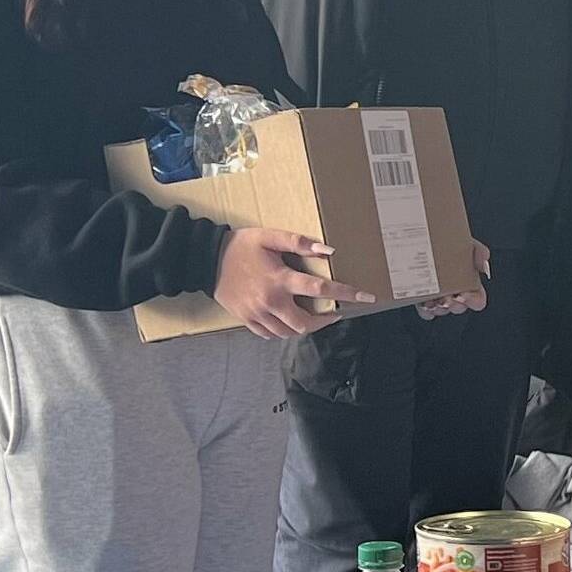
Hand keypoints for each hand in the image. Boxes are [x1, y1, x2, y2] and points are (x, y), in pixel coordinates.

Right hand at [214, 228, 376, 339]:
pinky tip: (288, 319)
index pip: (321, 290)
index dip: (346, 294)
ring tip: (312, 316)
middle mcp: (270, 301)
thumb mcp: (270, 237)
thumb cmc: (241, 246)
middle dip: (324, 321)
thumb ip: (300, 242)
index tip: (366, 298)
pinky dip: (283, 330)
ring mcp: (257, 314)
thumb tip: (329, 250)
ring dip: (304, 327)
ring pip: (288, 332)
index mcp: (280, 279)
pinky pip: (270, 334)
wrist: (206, 260)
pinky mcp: (246, 320)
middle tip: (333, 313)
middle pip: (305, 323)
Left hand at [417, 239, 490, 319]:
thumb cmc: (446, 238)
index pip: (478, 299)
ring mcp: (437, 295)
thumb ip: (478, 250)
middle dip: (455, 305)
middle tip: (449, 298)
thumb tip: (484, 263)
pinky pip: (425, 311)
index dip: (474, 300)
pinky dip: (425, 310)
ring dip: (440, 308)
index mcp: (469, 282)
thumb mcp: (465, 241)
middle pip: (459, 307)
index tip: (465, 294)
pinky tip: (424, 303)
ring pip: (442, 310)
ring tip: (434, 301)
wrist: (421, 235)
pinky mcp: (421, 297)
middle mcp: (454, 291)